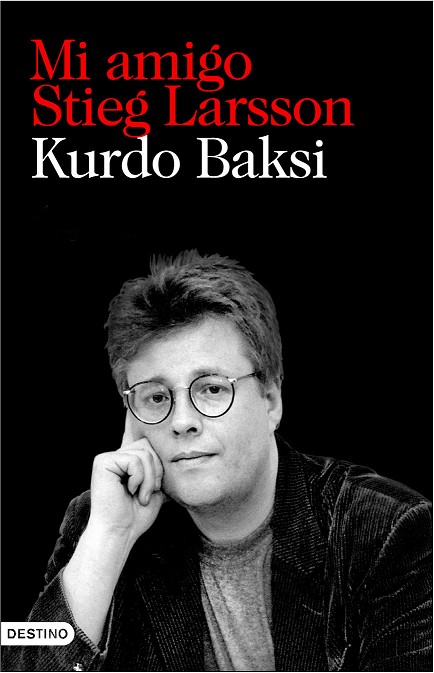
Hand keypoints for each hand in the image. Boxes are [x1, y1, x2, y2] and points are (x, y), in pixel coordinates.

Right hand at [88, 412, 165, 545]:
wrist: (121, 532)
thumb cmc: (137, 515)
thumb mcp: (156, 488)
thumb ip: (160, 470)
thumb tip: (175, 454)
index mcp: (128, 460)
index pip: (136, 434)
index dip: (135, 416)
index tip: (132, 395)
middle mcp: (118, 454)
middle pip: (150, 445)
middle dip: (157, 470)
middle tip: (147, 491)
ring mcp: (108, 456)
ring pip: (145, 453)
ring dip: (149, 478)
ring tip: (139, 494)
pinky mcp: (103, 461)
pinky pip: (135, 460)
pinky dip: (139, 478)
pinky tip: (129, 491)